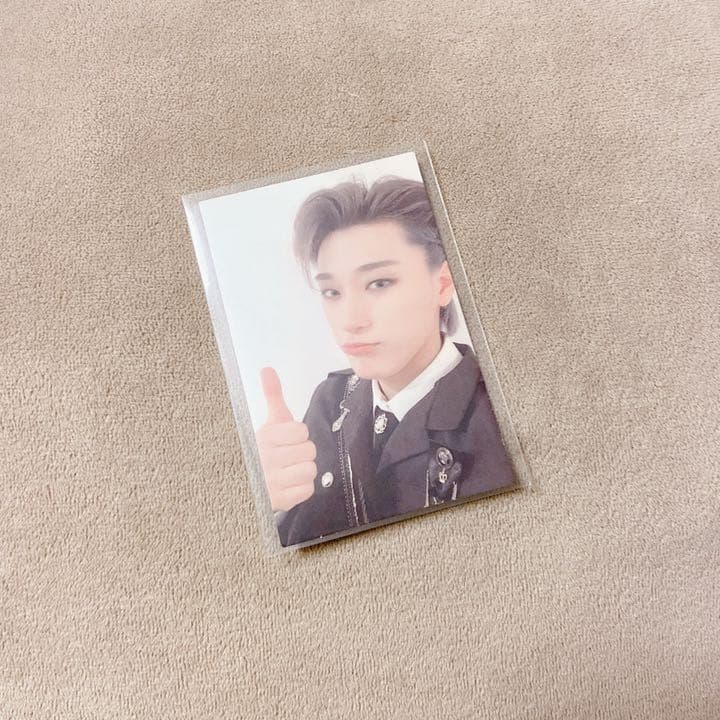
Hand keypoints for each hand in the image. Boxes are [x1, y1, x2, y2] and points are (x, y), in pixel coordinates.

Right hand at [256, 367, 316, 512]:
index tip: (287, 440)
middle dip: (303, 453)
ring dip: (304, 471)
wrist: (248, 483)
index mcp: (265, 437)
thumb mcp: (269, 423)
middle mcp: (266, 459)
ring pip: (310, 470)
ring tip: (289, 470)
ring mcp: (272, 481)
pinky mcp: (279, 501)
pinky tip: (289, 485)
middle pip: (310, 451)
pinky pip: (307, 490)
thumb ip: (272, 396)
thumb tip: (267, 369)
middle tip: (289, 456)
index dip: (298, 435)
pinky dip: (302, 488)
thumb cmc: (264, 451)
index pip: (301, 431)